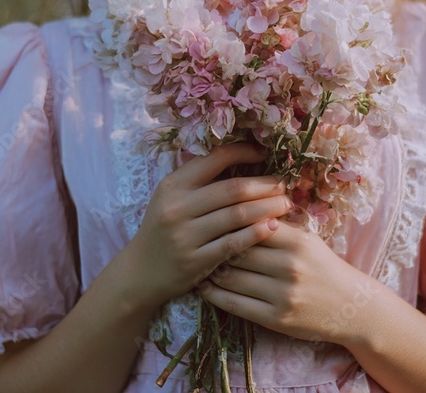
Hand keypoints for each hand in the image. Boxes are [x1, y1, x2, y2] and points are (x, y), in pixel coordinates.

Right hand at [124, 142, 294, 307]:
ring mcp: (185, 235)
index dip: (244, 152)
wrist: (140, 272)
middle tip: (285, 184)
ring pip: (237, 216)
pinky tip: (273, 227)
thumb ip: (200, 180)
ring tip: (285, 204)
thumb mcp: (171, 198)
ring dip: (267, 208)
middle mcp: (177, 207)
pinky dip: (256, 233)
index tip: (265, 154)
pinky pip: (233, 244)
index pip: (215, 158)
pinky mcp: (195, 261)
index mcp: (173, 185)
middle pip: (233, 189)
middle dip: (265, 185)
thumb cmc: (164, 230)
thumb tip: (243, 158)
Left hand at [196, 219, 382, 345]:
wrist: (352, 308)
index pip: (251, 224)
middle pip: (237, 249)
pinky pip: (234, 304)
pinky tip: (205, 286)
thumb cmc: (324, 268)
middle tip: (198, 240)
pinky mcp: (275, 318)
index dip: (229, 221)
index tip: (212, 219)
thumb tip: (238, 205)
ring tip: (199, 262)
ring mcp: (282, 294)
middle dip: (215, 244)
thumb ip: (277, 226)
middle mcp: (289, 266)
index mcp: (297, 241)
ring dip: (210, 269)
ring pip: (231, 276)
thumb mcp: (307, 240)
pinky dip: (214, 294)